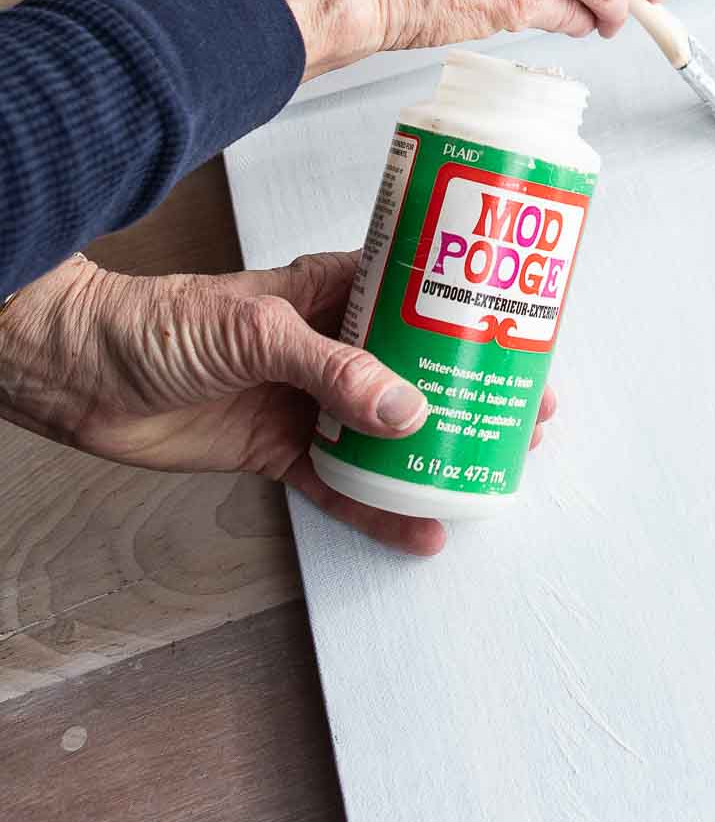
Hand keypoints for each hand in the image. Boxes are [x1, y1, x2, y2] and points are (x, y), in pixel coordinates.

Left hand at [0, 251, 556, 554]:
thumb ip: (333, 370)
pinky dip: (381, 508)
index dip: (470, 316)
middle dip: (470, 393)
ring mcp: (307, 400)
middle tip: (526, 415)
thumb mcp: (257, 332)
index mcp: (330, 293)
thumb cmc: (158, 324)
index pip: (417, 297)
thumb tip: (407, 410)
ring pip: (389, 432)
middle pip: (417, 370)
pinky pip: (343, 484)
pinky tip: (420, 528)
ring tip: (490, 471)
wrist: (81, 376)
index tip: (521, 335)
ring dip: (436, 454)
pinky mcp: (281, 451)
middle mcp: (328, 346)